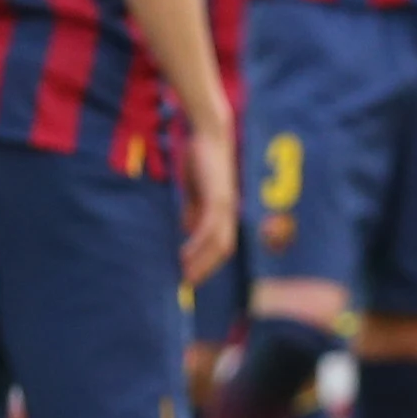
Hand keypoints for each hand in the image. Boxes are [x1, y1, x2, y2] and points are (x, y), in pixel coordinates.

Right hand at [177, 122, 237, 286]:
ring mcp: (227, 205)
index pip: (222, 244)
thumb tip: (189, 231)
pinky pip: (210, 227)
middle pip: (224, 249)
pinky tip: (186, 253)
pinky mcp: (219, 197)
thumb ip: (194, 209)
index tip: (191, 276)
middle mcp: (231, 211)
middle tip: (188, 283)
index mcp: (225, 210)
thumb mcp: (194, 190)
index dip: (209, 262)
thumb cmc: (200, 159)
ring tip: (185, 274)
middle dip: (207, 268)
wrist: (208, 134)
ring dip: (203, 261)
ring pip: (220, 243)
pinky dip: (199, 243)